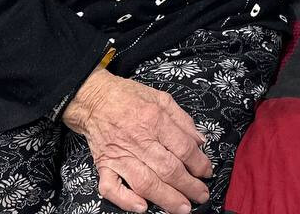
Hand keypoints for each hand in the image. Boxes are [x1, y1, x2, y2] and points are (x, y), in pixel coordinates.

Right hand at [63, 68, 213, 213]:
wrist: (93, 99)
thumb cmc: (127, 96)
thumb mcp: (161, 97)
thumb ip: (182, 120)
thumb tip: (199, 141)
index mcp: (154, 119)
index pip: (183, 148)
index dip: (199, 163)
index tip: (207, 172)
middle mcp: (138, 139)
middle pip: (168, 169)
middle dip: (188, 186)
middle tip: (201, 195)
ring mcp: (119, 155)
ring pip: (145, 182)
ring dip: (166, 198)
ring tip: (182, 208)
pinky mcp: (104, 165)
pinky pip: (111, 188)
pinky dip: (126, 200)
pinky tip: (142, 207)